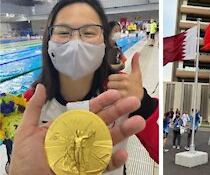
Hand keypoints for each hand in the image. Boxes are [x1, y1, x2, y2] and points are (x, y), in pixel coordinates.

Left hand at [10, 84, 145, 173]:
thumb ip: (36, 109)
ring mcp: (89, 153)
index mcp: (72, 126)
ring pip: (110, 140)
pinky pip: (106, 163)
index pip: (90, 110)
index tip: (115, 93)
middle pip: (105, 122)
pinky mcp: (91, 168)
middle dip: (120, 111)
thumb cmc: (26, 160)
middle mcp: (84, 137)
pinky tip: (122, 153)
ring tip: (138, 122)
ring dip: (125, 131)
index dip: (103, 101)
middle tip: (134, 102)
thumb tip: (42, 87)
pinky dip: (115, 159)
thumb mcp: (28, 130)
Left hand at [107, 52, 143, 100]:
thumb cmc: (137, 86)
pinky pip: (111, 98)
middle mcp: (125, 85)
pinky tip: (116, 99)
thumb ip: (135, 63)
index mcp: (126, 77)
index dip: (113, 80)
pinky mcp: (122, 101)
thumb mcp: (137, 74)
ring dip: (111, 93)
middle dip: (111, 87)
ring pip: (109, 91)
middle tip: (117, 88)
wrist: (141, 98)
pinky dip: (112, 99)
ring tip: (117, 94)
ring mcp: (123, 93)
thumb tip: (138, 52)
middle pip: (109, 84)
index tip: (117, 82)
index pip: (111, 77)